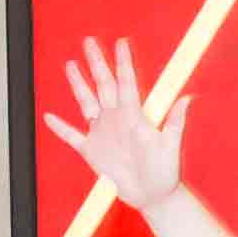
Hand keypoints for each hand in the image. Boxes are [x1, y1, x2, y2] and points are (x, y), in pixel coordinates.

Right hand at [47, 38, 186, 218]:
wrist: (152, 195)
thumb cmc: (165, 171)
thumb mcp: (170, 145)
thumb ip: (175, 121)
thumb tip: (188, 98)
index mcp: (134, 115)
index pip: (127, 82)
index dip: (123, 63)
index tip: (121, 42)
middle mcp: (116, 118)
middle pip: (103, 85)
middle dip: (96, 63)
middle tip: (89, 41)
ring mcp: (102, 133)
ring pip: (86, 102)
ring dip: (78, 85)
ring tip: (70, 65)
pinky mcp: (91, 150)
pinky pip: (72, 136)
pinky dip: (61, 128)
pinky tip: (49, 117)